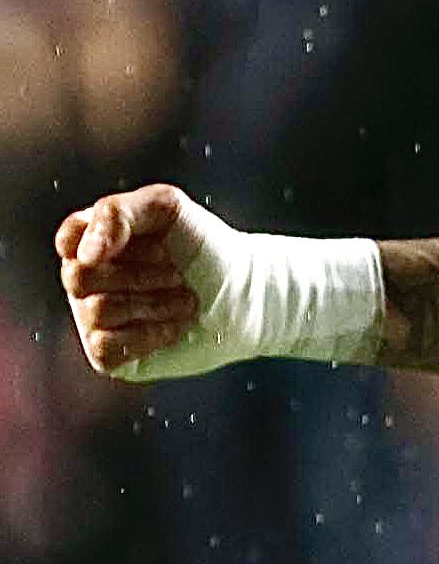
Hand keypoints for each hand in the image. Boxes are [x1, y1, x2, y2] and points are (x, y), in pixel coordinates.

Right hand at [57, 185, 206, 374]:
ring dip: (154, 303)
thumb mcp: (166, 208)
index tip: (151, 241)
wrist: (245, 295)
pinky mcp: (109, 354)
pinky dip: (149, 334)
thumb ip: (116, 213)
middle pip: (81, 277)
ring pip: (98, 311)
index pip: (69, 237)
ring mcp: (95, 319)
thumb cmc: (206, 248)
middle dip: (142, 273)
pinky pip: (106, 347)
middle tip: (177, 272)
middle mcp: (89, 280)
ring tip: (185, 299)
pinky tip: (174, 326)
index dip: (103, 239)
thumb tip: (84, 256)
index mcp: (96, 240)